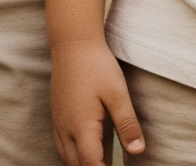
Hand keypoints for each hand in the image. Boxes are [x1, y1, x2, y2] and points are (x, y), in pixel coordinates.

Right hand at [50, 37, 144, 164]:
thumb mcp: (117, 93)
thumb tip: (138, 151)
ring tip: (103, 161)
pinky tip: (86, 151)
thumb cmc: (96, 65)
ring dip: (83, 164)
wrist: (72, 41)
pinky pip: (62, 146)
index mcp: (81, 127)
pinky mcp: (58, 115)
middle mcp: (66, 129)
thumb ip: (127, 124)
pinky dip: (74, 155)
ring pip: (67, 158)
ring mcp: (59, 123)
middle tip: (112, 165)